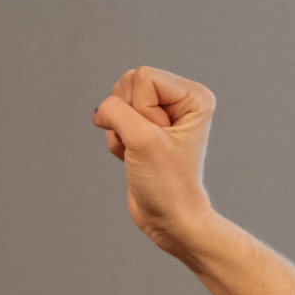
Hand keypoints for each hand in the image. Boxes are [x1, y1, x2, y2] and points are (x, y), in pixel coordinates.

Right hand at [92, 66, 217, 255]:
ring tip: (141, 153)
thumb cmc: (167, 184)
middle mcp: (180, 100)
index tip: (160, 137)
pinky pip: (113, 119)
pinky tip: (134, 157)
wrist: (169, 217)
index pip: (143, 77)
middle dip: (129, 119)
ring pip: (117, 102)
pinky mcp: (144, 126)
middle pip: (128, 84)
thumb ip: (116, 110)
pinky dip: (117, 141)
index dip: (142, 110)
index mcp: (194, 96)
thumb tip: (101, 109)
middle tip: (150, 146)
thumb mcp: (141, 140)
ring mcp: (161, 113)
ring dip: (120, 131)